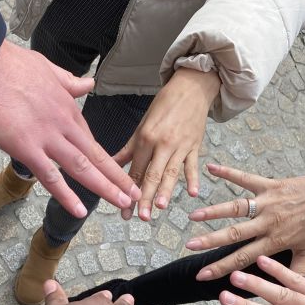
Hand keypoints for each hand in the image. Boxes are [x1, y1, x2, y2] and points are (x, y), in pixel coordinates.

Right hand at [0, 41, 139, 217]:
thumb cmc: (6, 64)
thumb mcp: (46, 68)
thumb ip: (67, 80)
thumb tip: (87, 83)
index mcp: (66, 106)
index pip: (89, 138)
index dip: (104, 158)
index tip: (116, 172)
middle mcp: (62, 123)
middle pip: (96, 155)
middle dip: (118, 177)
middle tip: (135, 194)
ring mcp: (46, 137)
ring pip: (82, 167)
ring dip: (105, 187)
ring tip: (123, 203)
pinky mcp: (26, 147)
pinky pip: (50, 177)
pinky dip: (66, 196)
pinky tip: (80, 211)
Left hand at [115, 68, 219, 220]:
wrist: (191, 87)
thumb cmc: (164, 106)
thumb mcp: (142, 125)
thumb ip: (128, 149)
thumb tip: (109, 165)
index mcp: (145, 138)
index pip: (135, 170)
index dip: (130, 191)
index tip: (124, 210)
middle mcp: (162, 143)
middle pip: (151, 174)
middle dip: (144, 197)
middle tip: (140, 217)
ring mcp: (180, 145)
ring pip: (171, 172)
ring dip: (165, 190)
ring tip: (159, 207)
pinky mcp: (195, 145)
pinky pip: (193, 164)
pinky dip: (193, 178)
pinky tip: (193, 193)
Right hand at [186, 162, 304, 279]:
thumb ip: (297, 271)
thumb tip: (283, 290)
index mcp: (276, 241)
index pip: (242, 258)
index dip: (220, 268)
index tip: (202, 275)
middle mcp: (269, 222)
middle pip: (234, 234)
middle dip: (210, 241)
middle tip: (189, 246)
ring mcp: (269, 202)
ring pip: (236, 208)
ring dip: (213, 211)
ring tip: (193, 215)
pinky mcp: (271, 185)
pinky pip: (246, 178)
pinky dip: (228, 172)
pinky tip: (211, 168)